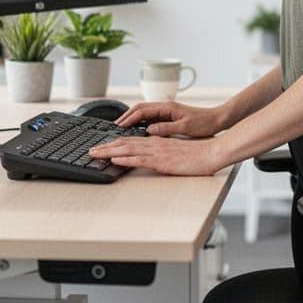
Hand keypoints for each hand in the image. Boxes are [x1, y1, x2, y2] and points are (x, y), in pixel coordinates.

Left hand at [88, 135, 225, 175]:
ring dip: (109, 151)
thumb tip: (149, 157)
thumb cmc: (197, 154)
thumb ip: (162, 153)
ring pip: (128, 149)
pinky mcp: (162, 161)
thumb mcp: (176, 152)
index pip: (130, 141)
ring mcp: (157, 152)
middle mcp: (154, 145)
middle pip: (125, 144)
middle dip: (105, 147)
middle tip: (90, 151)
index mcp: (157, 142)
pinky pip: (140, 159)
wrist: (211, 153)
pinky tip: (115, 159)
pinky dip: (126, 158)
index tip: (101, 147)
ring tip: (95, 154)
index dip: (114, 144)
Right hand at [114, 101, 227, 136]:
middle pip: (140, 109)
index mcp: (167, 107)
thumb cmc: (205, 122)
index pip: (142, 110)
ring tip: (122, 128)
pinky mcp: (170, 117)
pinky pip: (151, 118)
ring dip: (133, 119)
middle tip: (116, 126)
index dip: (129, 118)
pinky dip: (141, 123)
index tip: (120, 126)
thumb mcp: (185, 127)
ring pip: (144, 113)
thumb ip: (166, 128)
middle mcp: (165, 107)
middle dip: (126, 116)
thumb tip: (149, 130)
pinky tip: (138, 130)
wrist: (218, 120)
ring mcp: (167, 111)